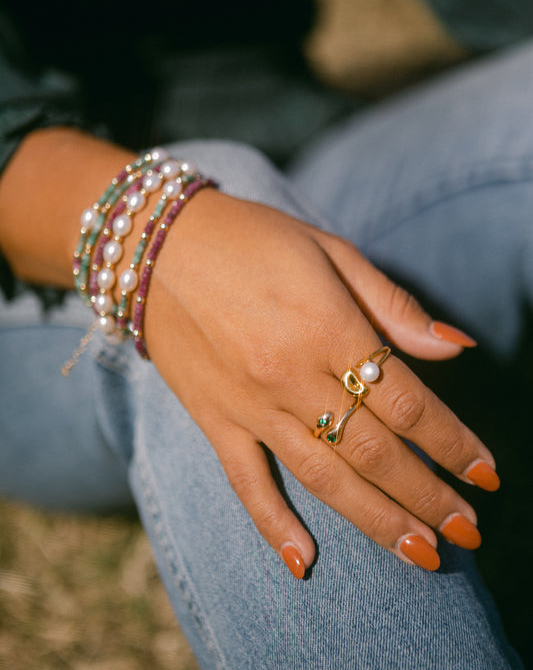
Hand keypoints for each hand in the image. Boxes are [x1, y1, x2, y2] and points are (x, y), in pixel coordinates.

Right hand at [144, 189, 496, 575]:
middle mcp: (291, 376)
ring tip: (424, 554)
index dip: (453, 443)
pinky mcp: (214, 419)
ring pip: (323, 477)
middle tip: (470, 533)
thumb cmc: (255, 238)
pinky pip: (245, 482)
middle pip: (374, 451)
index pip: (407, 403)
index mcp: (328, 327)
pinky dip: (273, 525)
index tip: (487, 474)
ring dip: (377, 520)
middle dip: (428, 496)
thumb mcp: (331, 251)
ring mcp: (250, 404)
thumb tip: (457, 345)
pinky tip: (305, 562)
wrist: (158, 245)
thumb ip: (393, 305)